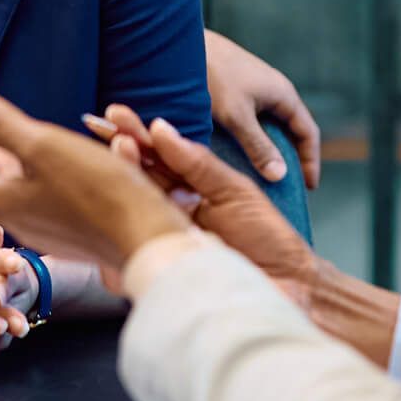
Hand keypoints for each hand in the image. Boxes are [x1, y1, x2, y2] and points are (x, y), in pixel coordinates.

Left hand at [0, 91, 193, 280]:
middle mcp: (20, 218)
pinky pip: (32, 199)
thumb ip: (4, 125)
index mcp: (6, 201)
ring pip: (3, 196)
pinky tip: (33, 169)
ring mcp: (47, 226)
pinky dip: (19, 180)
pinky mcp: (72, 228)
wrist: (149, 242)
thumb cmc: (99, 195)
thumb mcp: (47, 149)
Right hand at [89, 105, 322, 305]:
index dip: (134, 135)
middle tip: (111, 128)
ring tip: (123, 147)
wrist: (290, 286)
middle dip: (122, 148)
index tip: (115, 114)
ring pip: (133, 204)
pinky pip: (136, 243)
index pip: (155, 158)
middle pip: (136, 176)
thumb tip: (160, 129)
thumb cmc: (267, 239)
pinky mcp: (161, 265)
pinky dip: (128, 220)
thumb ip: (198, 163)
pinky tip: (122, 197)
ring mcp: (163, 238)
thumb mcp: (235, 191)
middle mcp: (169, 211)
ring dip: (125, 173)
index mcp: (187, 190)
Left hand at [205, 29, 322, 188]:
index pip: (308, 132)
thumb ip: (258, 146)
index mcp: (283, 94)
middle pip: (290, 131)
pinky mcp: (235, 90)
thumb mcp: (237, 116)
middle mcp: (273, 91)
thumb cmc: (212, 75)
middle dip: (288, 159)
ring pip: (268, 127)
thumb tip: (280, 174)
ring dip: (267, 150)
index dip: (311, 160)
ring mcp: (254, 90)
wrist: (182, 43)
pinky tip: (236, 155)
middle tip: (283, 188)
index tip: (308, 187)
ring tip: (260, 178)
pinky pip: (250, 121)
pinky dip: (249, 140)